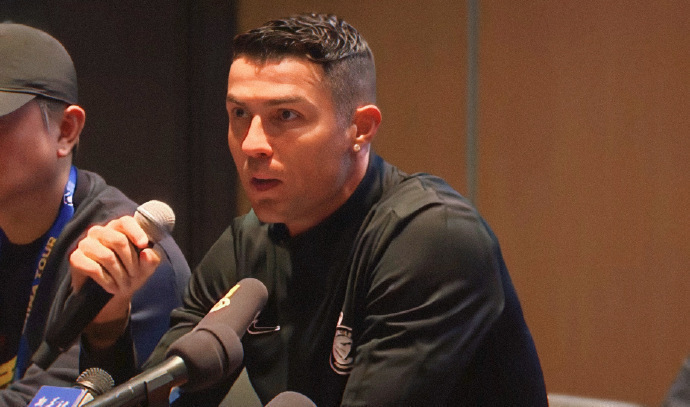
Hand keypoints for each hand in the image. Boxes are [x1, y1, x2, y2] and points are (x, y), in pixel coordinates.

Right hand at [69, 215, 161, 346]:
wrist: (111, 291)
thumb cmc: (131, 273)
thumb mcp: (146, 267)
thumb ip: (151, 259)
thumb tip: (146, 253)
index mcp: (119, 228)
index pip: (126, 221)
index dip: (136, 231)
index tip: (144, 244)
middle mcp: (101, 231)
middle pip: (118, 240)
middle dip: (130, 262)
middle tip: (135, 276)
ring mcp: (86, 243)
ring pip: (107, 256)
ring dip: (120, 274)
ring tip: (125, 285)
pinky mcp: (76, 258)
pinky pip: (93, 268)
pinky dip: (107, 280)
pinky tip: (112, 287)